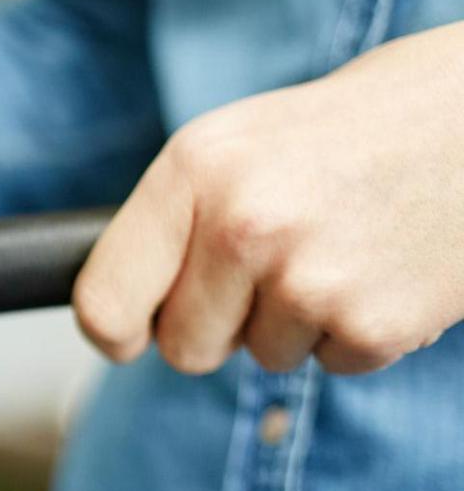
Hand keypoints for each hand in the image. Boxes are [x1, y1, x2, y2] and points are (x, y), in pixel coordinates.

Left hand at [74, 21, 463, 374]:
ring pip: (263, 356)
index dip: (113, 331)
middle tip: (279, 263)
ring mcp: (308, 278)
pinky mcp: (373, 325)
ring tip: (346, 245)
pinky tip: (387, 265)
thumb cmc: (357, 128)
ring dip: (299, 320)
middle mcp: (243, 224)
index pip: (104, 300)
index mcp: (195, 169)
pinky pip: (332, 362)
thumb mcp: (243, 142)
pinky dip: (359, 330)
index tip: (126, 338)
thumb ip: (181, 219)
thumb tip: (119, 311)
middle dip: (222, 324)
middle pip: (184, 347)